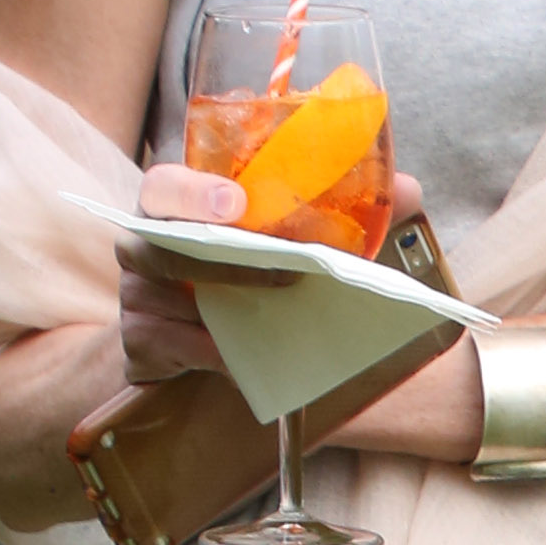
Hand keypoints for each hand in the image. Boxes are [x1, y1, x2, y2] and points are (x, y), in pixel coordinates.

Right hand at [120, 158, 428, 387]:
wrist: (191, 343)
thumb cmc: (241, 273)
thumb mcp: (281, 236)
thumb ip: (342, 209)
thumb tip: (407, 191)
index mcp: (177, 205)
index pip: (165, 185)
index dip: (194, 191)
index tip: (236, 205)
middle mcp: (148, 241)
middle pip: (159, 235)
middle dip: (224, 251)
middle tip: (287, 266)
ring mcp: (138, 291)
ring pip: (166, 289)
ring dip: (225, 296)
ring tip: (280, 303)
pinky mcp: (140, 337)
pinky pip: (173, 341)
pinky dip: (211, 350)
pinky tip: (244, 359)